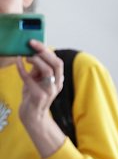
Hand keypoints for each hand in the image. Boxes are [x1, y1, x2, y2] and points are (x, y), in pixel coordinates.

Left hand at [14, 42, 66, 158]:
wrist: (32, 116)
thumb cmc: (33, 96)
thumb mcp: (37, 80)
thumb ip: (37, 69)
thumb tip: (32, 53)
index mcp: (58, 79)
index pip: (57, 61)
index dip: (47, 50)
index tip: (34, 42)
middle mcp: (57, 84)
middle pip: (56, 64)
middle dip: (44, 52)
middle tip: (31, 44)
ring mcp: (49, 91)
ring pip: (48, 71)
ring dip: (36, 61)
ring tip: (26, 58)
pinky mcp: (39, 96)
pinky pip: (30, 80)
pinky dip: (23, 70)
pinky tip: (17, 63)